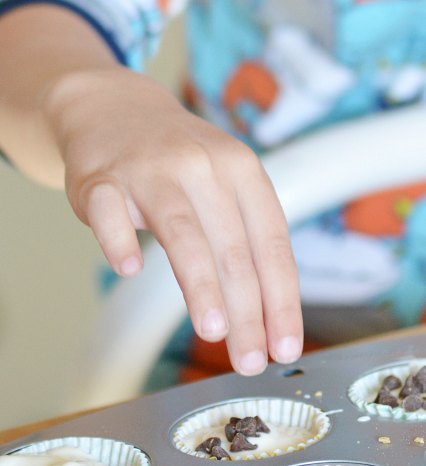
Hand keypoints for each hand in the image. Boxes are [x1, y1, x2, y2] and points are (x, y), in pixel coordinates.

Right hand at [43, 66, 302, 374]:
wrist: (114, 107)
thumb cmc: (179, 160)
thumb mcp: (225, 182)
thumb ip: (244, 240)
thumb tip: (267, 319)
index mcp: (242, 170)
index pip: (272, 242)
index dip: (281, 298)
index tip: (285, 344)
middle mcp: (202, 165)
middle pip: (232, 246)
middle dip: (246, 309)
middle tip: (249, 358)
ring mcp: (150, 169)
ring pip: (182, 231)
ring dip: (201, 284)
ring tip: (213, 330)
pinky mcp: (100, 177)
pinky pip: (110, 211)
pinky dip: (121, 240)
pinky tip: (131, 268)